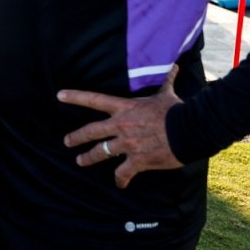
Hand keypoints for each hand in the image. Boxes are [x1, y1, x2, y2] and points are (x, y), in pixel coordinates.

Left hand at [58, 67, 183, 188]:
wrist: (190, 130)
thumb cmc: (177, 110)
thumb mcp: (166, 93)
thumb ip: (165, 80)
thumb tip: (175, 66)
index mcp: (124, 108)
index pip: (94, 99)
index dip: (75, 96)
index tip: (59, 95)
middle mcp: (121, 126)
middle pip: (91, 131)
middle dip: (76, 137)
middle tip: (67, 141)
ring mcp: (128, 144)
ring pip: (101, 152)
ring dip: (89, 158)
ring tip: (80, 161)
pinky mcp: (138, 160)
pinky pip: (123, 172)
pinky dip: (121, 179)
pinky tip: (120, 183)